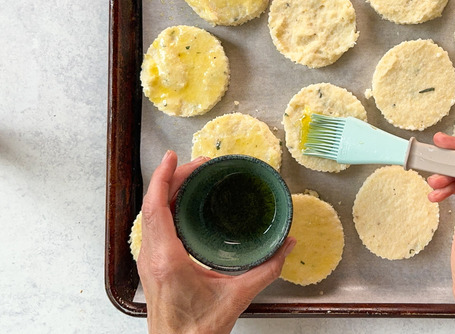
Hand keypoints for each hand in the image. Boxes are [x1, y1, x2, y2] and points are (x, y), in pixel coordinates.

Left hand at [138, 150, 295, 333]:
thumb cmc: (197, 331)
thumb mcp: (238, 297)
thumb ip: (267, 269)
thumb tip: (287, 244)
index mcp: (167, 259)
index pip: (156, 207)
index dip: (162, 177)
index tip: (174, 158)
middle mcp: (151, 257)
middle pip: (152, 205)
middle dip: (172, 177)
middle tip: (198, 164)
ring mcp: (147, 262)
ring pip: (149, 215)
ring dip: (166, 191)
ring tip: (190, 176)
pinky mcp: (151, 267)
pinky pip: (152, 227)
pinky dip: (164, 207)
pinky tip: (181, 203)